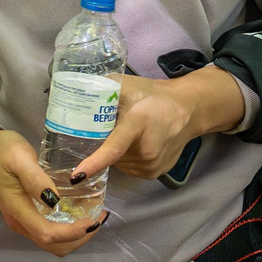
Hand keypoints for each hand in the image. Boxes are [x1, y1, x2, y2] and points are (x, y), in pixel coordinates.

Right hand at [0, 126, 102, 256]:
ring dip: (77, 236)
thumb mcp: (19, 158)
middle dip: (81, 237)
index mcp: (18, 211)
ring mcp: (23, 223)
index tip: (94, 218)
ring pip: (55, 244)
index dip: (75, 232)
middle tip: (99, 216)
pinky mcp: (28, 217)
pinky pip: (51, 232)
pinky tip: (80, 211)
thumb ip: (36, 179)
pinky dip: (69, 229)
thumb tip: (55, 201)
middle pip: (55, 246)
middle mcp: (21, 223)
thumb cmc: (1, 152)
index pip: (49, 235)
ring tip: (93, 215)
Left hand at [72, 70, 247, 181]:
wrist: (189, 109)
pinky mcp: (156, 173)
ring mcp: (153, 164)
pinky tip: (137, 144)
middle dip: (104, 144)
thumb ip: (101, 88)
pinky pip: (129, 169)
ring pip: (119, 164)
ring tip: (129, 133)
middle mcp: (146, 149)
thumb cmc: (154, 95)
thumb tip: (71, 92)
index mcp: (137, 124)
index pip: (113, 148)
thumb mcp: (127, 85)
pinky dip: (126, 159)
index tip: (76, 175)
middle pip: (111, 155)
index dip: (93, 163)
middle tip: (113, 126)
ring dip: (116, 153)